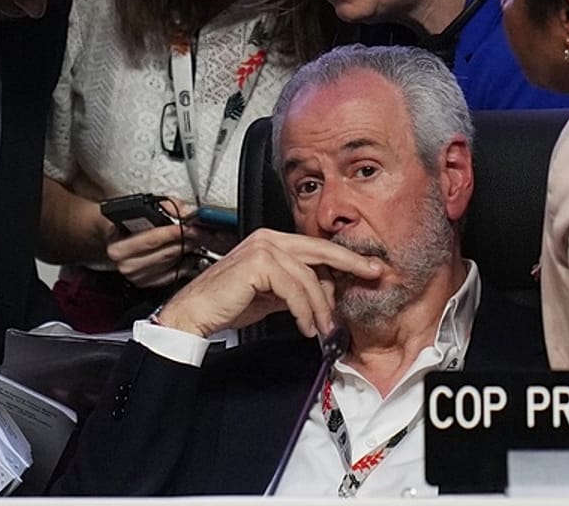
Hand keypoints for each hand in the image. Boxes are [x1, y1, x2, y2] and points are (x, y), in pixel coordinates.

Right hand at [106, 196, 197, 287]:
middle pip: (165, 253)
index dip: (174, 231)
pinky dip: (184, 265)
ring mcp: (134, 276)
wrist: (116, 236)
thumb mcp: (144, 207)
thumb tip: (188, 212)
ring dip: (186, 251)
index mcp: (119, 245)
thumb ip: (168, 206)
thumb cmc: (130, 222)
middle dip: (185, 241)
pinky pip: (172, 276)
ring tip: (194, 240)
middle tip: (198, 232)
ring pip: (170, 263)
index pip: (152, 239)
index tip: (190, 226)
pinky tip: (188, 255)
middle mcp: (124, 264)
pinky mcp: (144, 284)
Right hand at [152, 228, 383, 339]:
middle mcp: (268, 239)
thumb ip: (294, 287)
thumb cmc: (228, 304)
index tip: (367, 268)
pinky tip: (306, 327)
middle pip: (320, 251)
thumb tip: (323, 295)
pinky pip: (293, 289)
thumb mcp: (270, 294)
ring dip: (321, 307)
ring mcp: (263, 248)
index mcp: (272, 241)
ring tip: (325, 330)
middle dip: (350, 263)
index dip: (344, 258)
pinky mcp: (257, 263)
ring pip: (309, 276)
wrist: (195, 313)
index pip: (317, 248)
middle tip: (373, 275)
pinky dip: (304, 311)